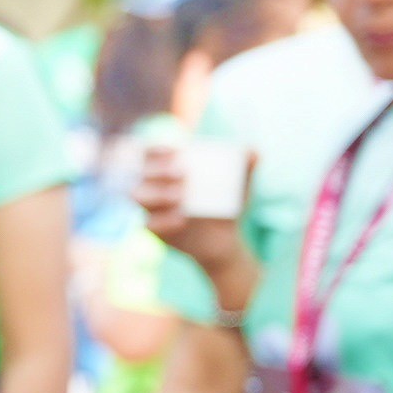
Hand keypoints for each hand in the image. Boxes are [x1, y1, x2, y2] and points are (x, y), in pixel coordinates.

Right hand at [134, 141, 250, 301]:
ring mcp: (150, 209)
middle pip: (140, 173)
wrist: (225, 243)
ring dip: (156, 193)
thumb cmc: (227, 207)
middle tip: (184, 174)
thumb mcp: (239, 188)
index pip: (149, 153)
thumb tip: (254, 151)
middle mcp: (153, 187)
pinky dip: (163, 220)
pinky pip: (148, 224)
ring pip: (138, 196)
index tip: (178, 152)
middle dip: (158, 170)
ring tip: (181, 197)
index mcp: (166, 170)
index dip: (157, 150)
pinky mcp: (153, 230)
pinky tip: (181, 219)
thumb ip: (246, 168)